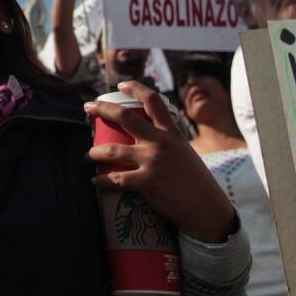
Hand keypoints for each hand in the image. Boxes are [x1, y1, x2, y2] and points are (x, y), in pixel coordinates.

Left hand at [84, 81, 234, 242]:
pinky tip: (96, 181)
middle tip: (87, 108)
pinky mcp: (147, 183)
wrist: (208, 209)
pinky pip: (115, 179)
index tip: (120, 85)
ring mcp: (152, 162)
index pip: (153, 101)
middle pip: (124, 117)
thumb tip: (149, 141)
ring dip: (94, 152)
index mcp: (171, 133)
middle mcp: (160, 142)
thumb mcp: (185, 153)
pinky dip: (101, 181)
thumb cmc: (197, 183)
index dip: (135, 88)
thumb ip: (168, 143)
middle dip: (102, 109)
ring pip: (112, 150)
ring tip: (89, 155)